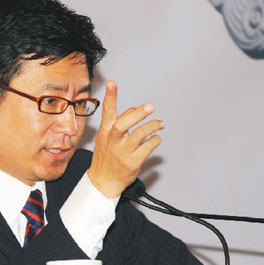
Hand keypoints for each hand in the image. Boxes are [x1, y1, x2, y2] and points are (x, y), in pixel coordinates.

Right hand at [88, 80, 163, 197]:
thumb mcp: (106, 137)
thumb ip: (118, 122)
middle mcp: (114, 140)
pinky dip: (155, 140)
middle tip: (150, 106)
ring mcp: (123, 152)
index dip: (110, 96)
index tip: (112, 83)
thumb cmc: (106, 157)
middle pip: (124, 123)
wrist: (103, 181)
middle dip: (138, 114)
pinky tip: (156, 138)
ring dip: (153, 126)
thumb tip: (135, 110)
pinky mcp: (133, 162)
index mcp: (105, 131)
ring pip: (141, 134)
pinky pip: (149, 147)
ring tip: (160, 123)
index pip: (107, 111)